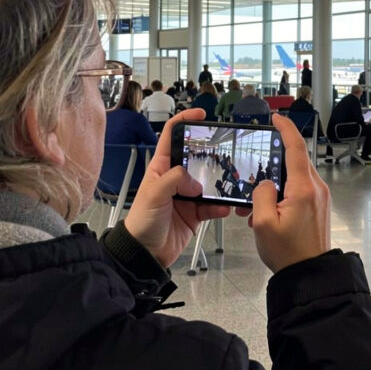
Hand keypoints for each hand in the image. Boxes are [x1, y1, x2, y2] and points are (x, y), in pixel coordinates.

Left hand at [125, 109, 230, 267]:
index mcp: (161, 168)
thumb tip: (196, 181)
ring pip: (209, 182)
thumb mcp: (153, 195)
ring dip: (219, 184)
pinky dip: (221, 206)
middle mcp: (175, 179)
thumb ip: (174, 180)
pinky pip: (213, 205)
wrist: (145, 254)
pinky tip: (224, 207)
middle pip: (196, 158)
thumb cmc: (141, 222)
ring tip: (229, 184)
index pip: (171, 137)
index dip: (185, 122)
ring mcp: (187, 196)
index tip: (201, 115)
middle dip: (210, 155)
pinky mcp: (196, 213)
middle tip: (225, 153)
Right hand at [250, 113, 330, 273]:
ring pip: (295, 176)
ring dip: (275, 184)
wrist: (310, 275)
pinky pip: (299, 190)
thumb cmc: (290, 254)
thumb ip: (260, 194)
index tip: (276, 119)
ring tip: (257, 207)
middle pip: (294, 161)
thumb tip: (265, 183)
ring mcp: (319, 197)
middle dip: (273, 163)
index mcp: (303, 188)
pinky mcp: (318, 206)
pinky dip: (282, 195)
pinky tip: (268, 213)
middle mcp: (316, 188)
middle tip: (255, 172)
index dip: (285, 128)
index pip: (296, 147)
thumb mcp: (263, 223)